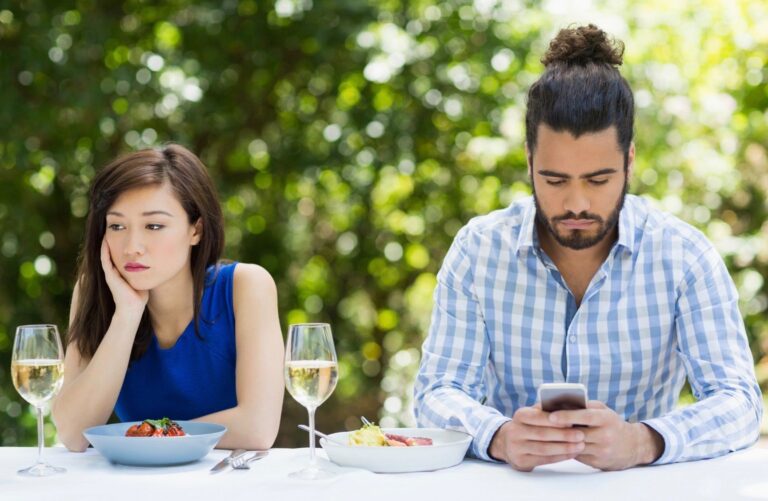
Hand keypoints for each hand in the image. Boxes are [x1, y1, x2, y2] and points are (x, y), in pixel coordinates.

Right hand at [100, 238, 147, 316]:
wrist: (133, 308)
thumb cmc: (139, 296)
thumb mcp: (142, 278)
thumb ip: (144, 271)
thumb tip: (153, 262)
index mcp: (120, 272)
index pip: (118, 255)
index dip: (118, 244)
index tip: (122, 233)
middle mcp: (114, 272)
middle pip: (111, 252)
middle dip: (111, 241)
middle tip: (111, 228)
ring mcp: (110, 274)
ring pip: (105, 254)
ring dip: (105, 243)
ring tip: (106, 231)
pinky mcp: (110, 276)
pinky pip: (105, 260)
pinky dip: (104, 250)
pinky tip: (105, 240)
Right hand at [489, 404, 585, 471]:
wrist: (507, 442)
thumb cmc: (528, 425)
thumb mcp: (532, 414)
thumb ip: (546, 410)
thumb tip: (568, 407)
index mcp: (520, 415)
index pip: (538, 417)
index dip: (555, 420)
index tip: (572, 421)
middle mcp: (515, 431)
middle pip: (542, 434)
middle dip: (564, 435)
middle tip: (581, 435)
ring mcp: (516, 448)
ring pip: (544, 449)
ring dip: (564, 448)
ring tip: (580, 445)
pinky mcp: (522, 461)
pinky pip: (544, 460)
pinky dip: (560, 457)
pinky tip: (571, 454)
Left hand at [548, 401, 663, 470]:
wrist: (632, 446)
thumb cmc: (611, 423)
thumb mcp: (602, 410)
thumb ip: (584, 406)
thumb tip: (559, 402)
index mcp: (606, 419)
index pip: (585, 416)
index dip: (567, 416)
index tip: (551, 415)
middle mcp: (606, 435)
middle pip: (577, 434)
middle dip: (558, 430)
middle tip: (540, 426)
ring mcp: (602, 451)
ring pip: (575, 446)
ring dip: (559, 440)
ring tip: (543, 434)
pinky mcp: (597, 462)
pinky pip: (577, 455)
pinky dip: (565, 449)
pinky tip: (555, 444)